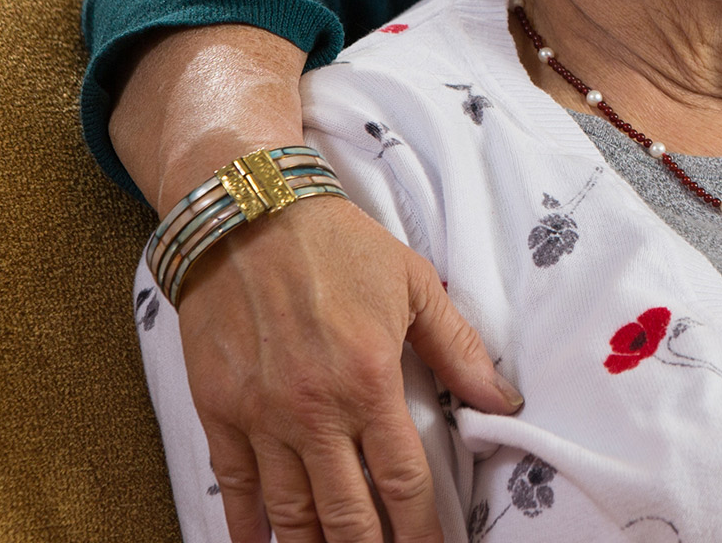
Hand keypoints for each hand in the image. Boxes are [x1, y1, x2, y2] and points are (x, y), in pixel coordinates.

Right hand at [108, 26, 520, 541]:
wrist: (243, 211)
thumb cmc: (335, 243)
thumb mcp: (413, 284)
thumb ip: (459, 348)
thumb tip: (503, 401)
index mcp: (369, 380)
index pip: (402, 480)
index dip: (421, 529)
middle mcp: (313, 410)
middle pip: (347, 514)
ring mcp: (261, 416)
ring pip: (291, 513)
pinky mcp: (218, 410)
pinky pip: (235, 486)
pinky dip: (248, 528)